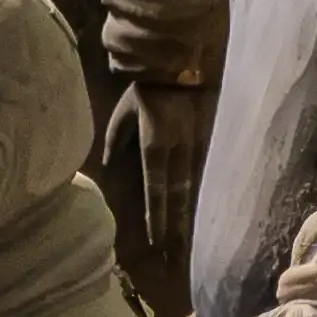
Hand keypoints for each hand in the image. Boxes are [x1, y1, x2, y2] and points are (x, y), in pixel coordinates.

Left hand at [101, 77, 208, 284]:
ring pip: (194, 188)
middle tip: (176, 253)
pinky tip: (205, 210)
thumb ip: (114, 139)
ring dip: (191, 214)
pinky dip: (203, 195)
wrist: (182, 62)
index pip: (156, 190)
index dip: (156, 217)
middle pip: (178, 196)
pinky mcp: (209, 141)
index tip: (156, 241)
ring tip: (190, 239)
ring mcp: (197, 147)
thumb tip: (106, 162)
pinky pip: (205, 174)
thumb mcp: (123, 112)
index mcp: (155, 146)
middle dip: (176, 226)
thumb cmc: (147, 87)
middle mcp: (179, 151)